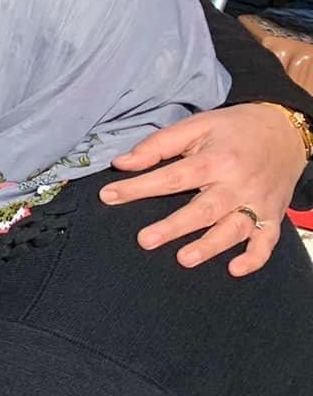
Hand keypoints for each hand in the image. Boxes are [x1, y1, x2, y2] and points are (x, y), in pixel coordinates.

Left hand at [103, 102, 304, 275]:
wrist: (286, 131)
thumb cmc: (234, 129)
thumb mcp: (196, 126)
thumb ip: (158, 145)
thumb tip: (122, 163)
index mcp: (217, 159)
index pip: (173, 176)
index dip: (139, 187)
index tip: (108, 196)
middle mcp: (238, 184)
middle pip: (204, 208)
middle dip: (174, 226)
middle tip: (145, 240)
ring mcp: (258, 203)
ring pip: (234, 229)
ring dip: (210, 246)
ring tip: (184, 259)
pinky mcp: (273, 216)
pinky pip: (267, 242)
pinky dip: (254, 258)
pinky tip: (234, 269)